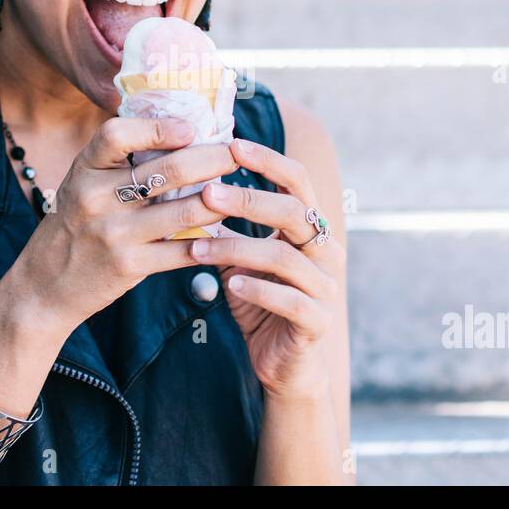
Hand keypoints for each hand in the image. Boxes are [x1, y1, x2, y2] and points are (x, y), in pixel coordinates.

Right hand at [9, 117, 239, 337]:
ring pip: (183, 211)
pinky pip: (181, 249)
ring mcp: (114, 234)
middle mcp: (96, 198)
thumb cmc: (76, 224)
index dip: (158, 127)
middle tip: (235, 154)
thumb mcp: (83, 183)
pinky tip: (223, 234)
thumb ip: (119, 162)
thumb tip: (182, 131)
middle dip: (211, 159)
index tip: (191, 128)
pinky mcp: (129, 265)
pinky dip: (208, 241)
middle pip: (166, 171)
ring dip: (218, 201)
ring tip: (235, 193)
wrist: (46, 285)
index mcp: (84, 169)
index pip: (117, 135)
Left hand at [188, 139, 344, 401]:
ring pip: (285, 256)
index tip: (233, 144)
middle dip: (249, 199)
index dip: (268, 160)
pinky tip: (231, 285)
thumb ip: (225, 229)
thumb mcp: (239, 259)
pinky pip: (290, 300)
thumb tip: (183, 189)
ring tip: (199, 248)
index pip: (296, 181)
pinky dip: (259, 290)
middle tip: (207, 193)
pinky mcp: (317, 321)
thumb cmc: (260, 301)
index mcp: (309, 228)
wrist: (283, 363)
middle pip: (293, 211)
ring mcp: (325, 286)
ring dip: (238, 249)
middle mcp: (325, 250)